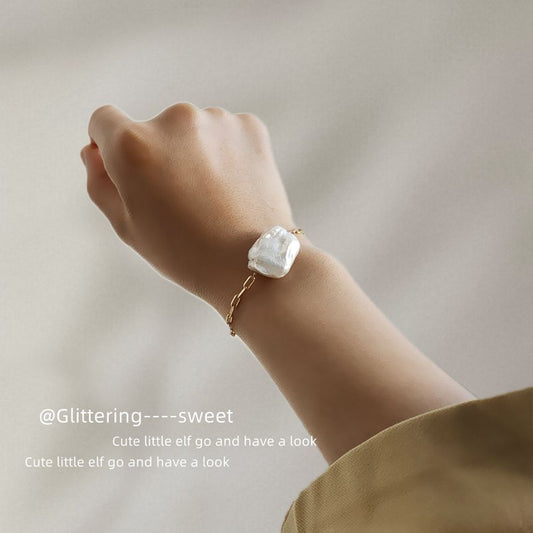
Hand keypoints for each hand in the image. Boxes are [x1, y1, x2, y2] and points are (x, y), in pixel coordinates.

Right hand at [80, 103, 304, 311]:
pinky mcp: (250, 126)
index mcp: (133, 145)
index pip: (103, 121)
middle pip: (153, 129)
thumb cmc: (186, 253)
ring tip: (212, 197)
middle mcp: (174, 120)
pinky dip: (227, 153)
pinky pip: (226, 134)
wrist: (254, 263)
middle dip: (160, 155)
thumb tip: (92, 150)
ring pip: (193, 131)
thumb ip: (100, 181)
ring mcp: (216, 120)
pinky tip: (234, 187)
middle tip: (182, 199)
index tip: (129, 170)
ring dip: (196, 153)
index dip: (110, 146)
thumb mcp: (126, 226)